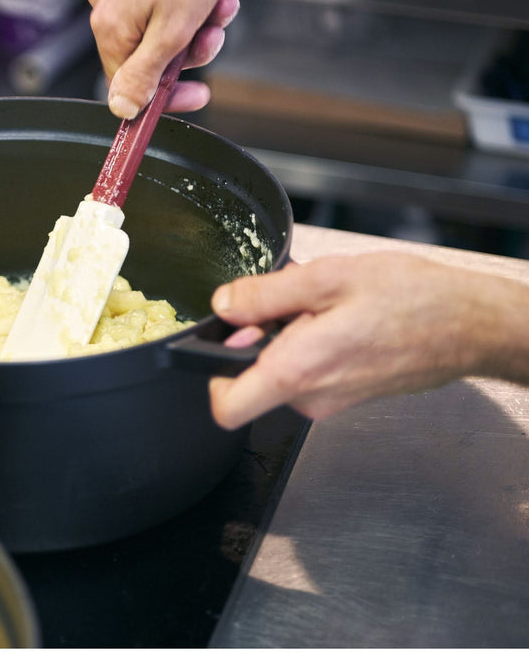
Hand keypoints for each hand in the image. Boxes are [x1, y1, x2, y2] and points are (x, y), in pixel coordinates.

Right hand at [87, 0, 238, 118]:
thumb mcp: (173, 29)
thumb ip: (147, 75)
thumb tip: (123, 111)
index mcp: (112, 28)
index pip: (132, 86)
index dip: (169, 95)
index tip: (198, 95)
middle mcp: (111, 8)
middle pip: (152, 56)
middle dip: (192, 48)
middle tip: (215, 31)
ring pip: (166, 27)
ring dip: (201, 21)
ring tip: (220, 0)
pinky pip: (168, 1)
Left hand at [208, 252, 528, 428]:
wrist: (472, 326)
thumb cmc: (414, 301)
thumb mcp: (328, 278)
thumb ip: (265, 293)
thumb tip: (224, 304)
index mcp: (297, 371)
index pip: (225, 406)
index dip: (210, 372)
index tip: (225, 338)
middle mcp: (309, 397)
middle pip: (250, 379)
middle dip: (258, 337)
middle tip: (290, 302)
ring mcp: (328, 402)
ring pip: (280, 372)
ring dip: (287, 336)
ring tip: (323, 305)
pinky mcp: (344, 397)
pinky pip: (307, 373)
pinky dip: (310, 344)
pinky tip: (338, 318)